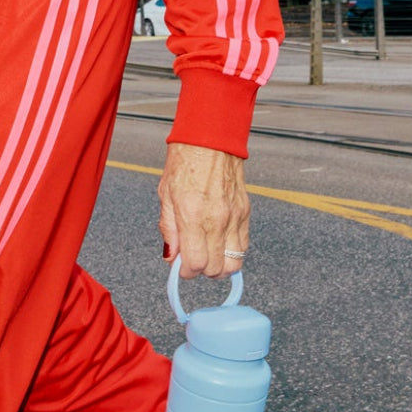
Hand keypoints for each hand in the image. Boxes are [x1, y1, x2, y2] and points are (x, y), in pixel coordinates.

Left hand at [158, 142, 249, 278]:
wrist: (210, 139)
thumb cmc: (185, 163)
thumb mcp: (165, 197)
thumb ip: (169, 231)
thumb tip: (171, 257)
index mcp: (193, 216)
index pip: (195, 264)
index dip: (186, 272)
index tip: (180, 267)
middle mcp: (217, 220)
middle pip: (216, 269)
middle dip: (201, 271)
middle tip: (192, 258)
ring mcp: (234, 217)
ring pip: (234, 263)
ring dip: (219, 265)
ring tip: (207, 253)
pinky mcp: (245, 212)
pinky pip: (243, 246)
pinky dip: (231, 252)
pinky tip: (219, 242)